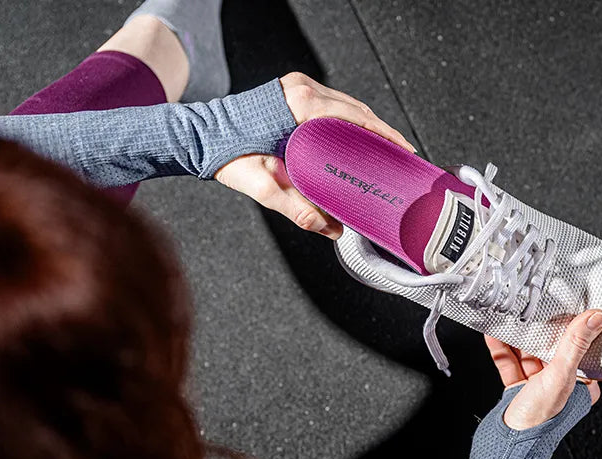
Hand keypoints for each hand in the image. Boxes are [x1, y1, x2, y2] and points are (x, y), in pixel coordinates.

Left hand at [215, 72, 414, 239]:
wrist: (198, 138)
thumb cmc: (226, 156)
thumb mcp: (262, 185)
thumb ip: (296, 208)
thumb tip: (331, 229)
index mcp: (299, 104)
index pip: (356, 117)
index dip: (385, 135)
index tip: (404, 151)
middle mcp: (300, 89)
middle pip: (357, 110)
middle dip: (382, 133)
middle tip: (401, 156)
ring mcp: (295, 87)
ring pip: (346, 105)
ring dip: (367, 126)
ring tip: (385, 151)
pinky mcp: (291, 92)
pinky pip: (331, 105)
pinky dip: (349, 121)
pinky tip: (358, 141)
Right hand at [485, 310, 601, 429]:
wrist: (507, 444)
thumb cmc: (539, 421)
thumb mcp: (560, 376)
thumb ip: (575, 345)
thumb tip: (596, 318)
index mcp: (581, 386)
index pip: (583, 350)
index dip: (577, 329)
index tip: (572, 308)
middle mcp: (560, 386)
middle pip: (553, 349)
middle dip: (543, 329)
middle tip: (538, 307)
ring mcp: (537, 387)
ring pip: (529, 353)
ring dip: (519, 336)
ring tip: (513, 316)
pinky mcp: (517, 388)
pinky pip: (509, 362)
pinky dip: (502, 347)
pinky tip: (495, 333)